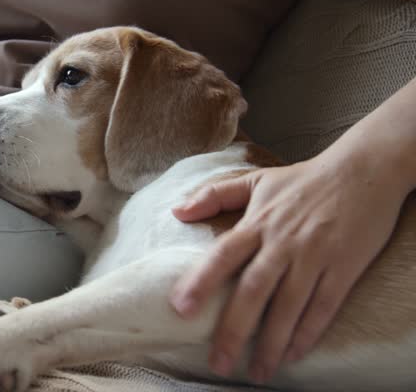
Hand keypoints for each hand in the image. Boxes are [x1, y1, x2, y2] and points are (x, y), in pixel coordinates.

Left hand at [169, 155, 406, 382]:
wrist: (365, 170)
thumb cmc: (304, 179)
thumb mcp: (256, 179)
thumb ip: (214, 195)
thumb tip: (176, 211)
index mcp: (258, 222)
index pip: (223, 254)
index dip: (201, 281)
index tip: (181, 308)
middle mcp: (282, 242)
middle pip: (253, 291)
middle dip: (234, 330)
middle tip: (218, 362)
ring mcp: (314, 257)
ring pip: (288, 306)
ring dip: (271, 343)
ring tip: (257, 372)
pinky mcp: (343, 268)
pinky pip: (323, 307)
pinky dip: (308, 332)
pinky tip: (293, 354)